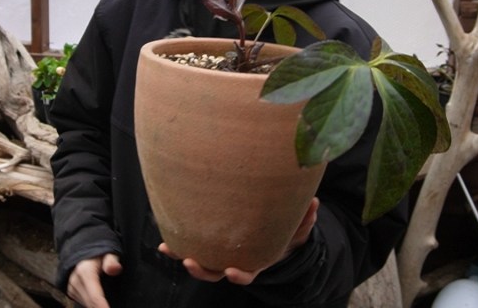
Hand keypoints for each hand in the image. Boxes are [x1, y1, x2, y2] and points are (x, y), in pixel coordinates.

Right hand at [67, 253, 121, 307]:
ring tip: (107, 303)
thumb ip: (112, 261)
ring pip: (87, 304)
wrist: (84, 252)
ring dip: (97, 306)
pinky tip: (100, 301)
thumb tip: (114, 269)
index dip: (102, 307)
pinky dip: (92, 304)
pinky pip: (83, 302)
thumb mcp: (109, 253)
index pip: (94, 296)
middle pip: (90, 303)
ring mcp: (72, 287)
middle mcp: (75, 280)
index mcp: (85, 271)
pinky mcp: (71, 291)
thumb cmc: (101, 254)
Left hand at [158, 197, 318, 285]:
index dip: (239, 274)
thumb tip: (314, 203)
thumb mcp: (297, 228)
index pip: (246, 273)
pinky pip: (189, 243)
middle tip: (189, 262)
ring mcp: (218, 253)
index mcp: (255, 260)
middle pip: (214, 272)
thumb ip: (305, 220)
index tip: (233, 271)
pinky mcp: (207, 241)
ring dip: (182, 256)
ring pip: (198, 260)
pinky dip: (176, 241)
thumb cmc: (282, 233)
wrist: (267, 233)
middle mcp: (233, 260)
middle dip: (201, 270)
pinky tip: (163, 236)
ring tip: (169, 248)